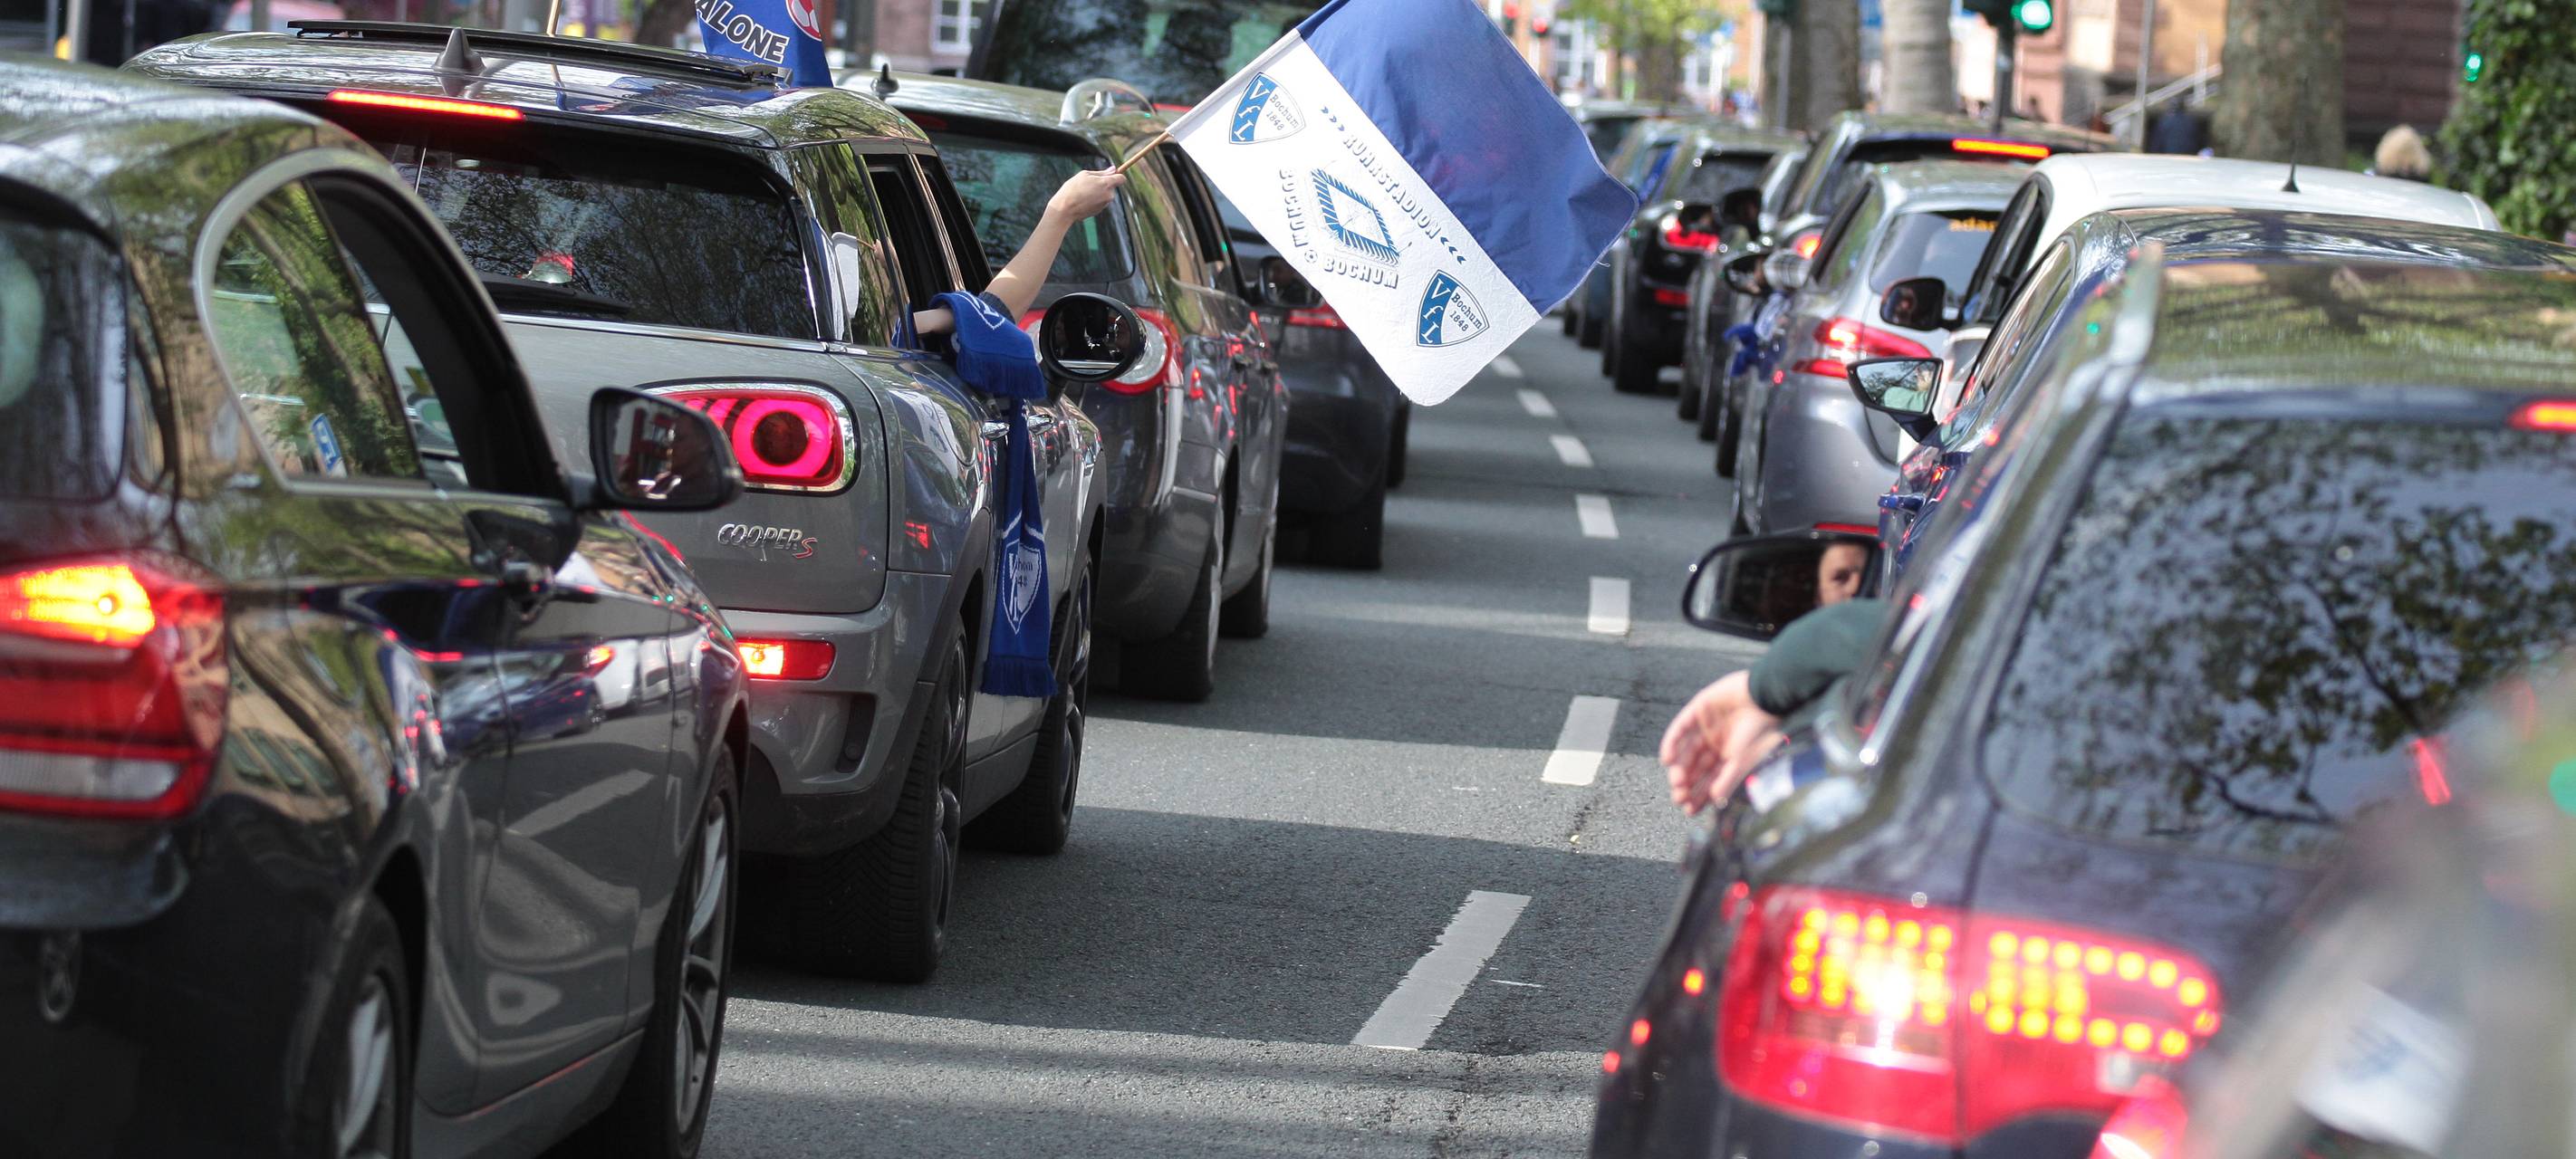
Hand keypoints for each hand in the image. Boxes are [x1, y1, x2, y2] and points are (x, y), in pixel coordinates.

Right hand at [1046, 169, 1124, 222]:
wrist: (1065, 208)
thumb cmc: (1073, 188)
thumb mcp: (1085, 175)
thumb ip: (1102, 172)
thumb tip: (1114, 169)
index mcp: (1106, 184)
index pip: (1121, 178)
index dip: (1117, 175)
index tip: (1112, 174)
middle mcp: (1109, 195)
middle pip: (1112, 186)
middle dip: (1104, 184)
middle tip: (1089, 183)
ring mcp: (1105, 204)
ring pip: (1105, 194)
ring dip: (1098, 192)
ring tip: (1083, 192)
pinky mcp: (1099, 210)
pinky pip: (1099, 201)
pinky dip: (1094, 199)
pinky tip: (1083, 200)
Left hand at [1661, 672, 1775, 813]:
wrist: (1766, 696)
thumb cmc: (1762, 729)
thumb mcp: (1744, 759)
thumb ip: (1728, 779)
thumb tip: (1715, 800)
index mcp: (1728, 757)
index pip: (1710, 780)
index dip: (1700, 795)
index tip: (1689, 810)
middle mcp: (1715, 743)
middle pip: (1695, 767)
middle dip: (1687, 784)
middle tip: (1679, 797)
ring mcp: (1705, 727)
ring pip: (1686, 751)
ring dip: (1678, 767)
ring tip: (1676, 781)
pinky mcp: (1697, 710)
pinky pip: (1680, 728)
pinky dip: (1671, 744)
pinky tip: (1667, 760)